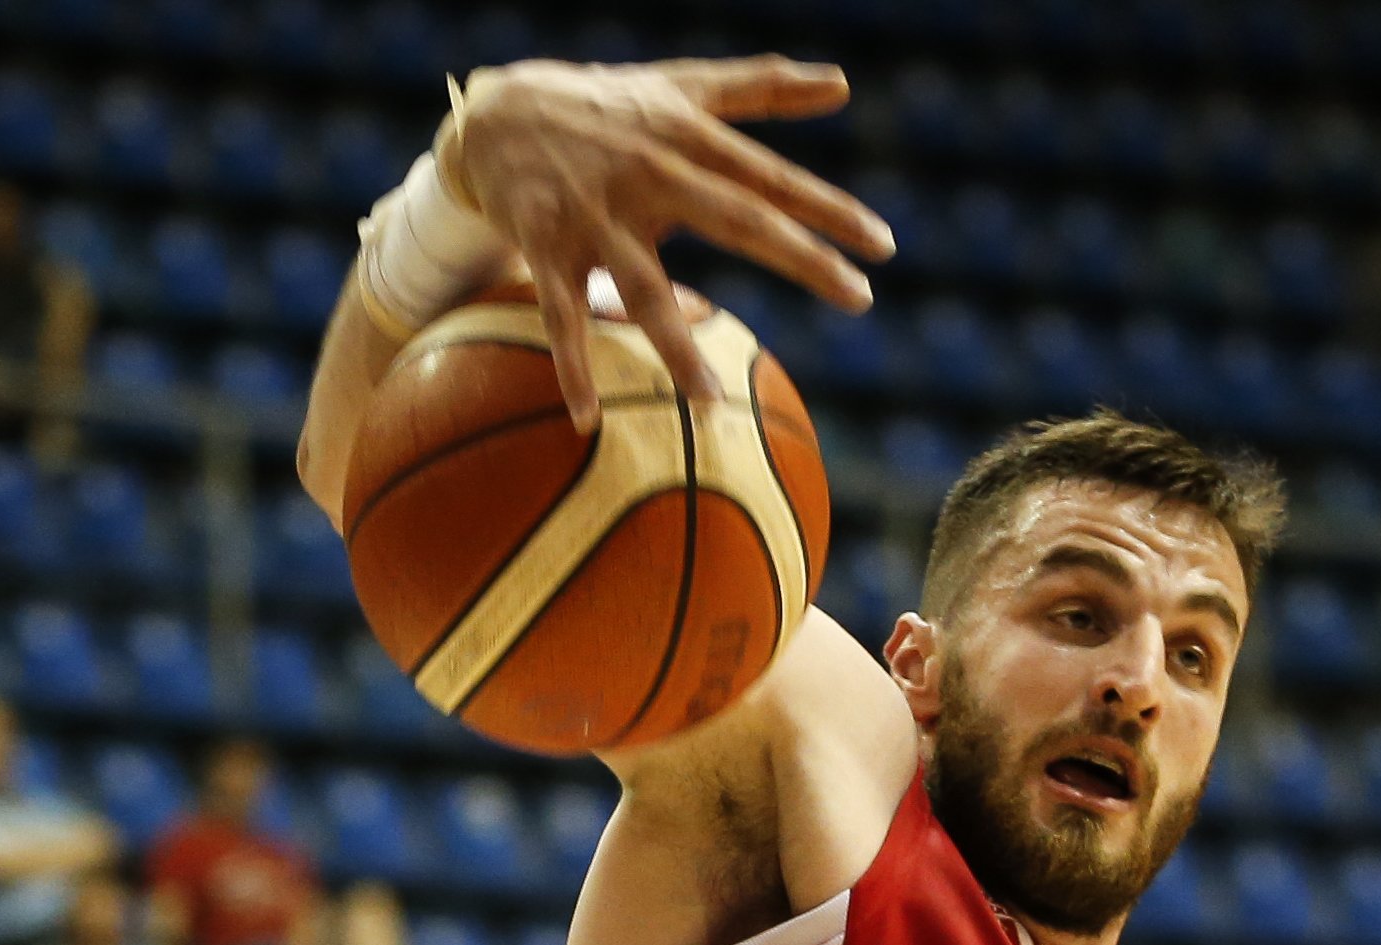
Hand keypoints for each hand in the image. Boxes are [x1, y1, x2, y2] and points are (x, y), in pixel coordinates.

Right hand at [444, 57, 894, 425]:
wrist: (497, 113)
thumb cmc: (606, 105)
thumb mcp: (682, 85)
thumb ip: (763, 87)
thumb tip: (845, 85)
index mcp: (686, 138)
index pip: (770, 177)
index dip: (827, 209)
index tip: (883, 246)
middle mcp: (648, 175)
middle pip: (735, 220)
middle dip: (799, 258)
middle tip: (860, 299)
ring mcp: (594, 217)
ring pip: (642, 289)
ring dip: (674, 348)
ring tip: (713, 403)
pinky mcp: (545, 248)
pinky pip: (560, 318)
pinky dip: (570, 368)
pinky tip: (587, 422)